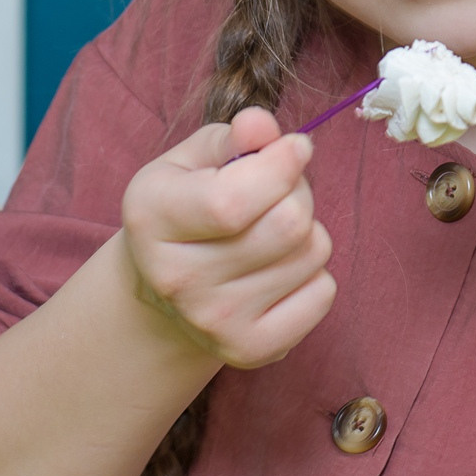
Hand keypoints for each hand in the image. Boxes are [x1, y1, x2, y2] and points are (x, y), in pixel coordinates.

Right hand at [118, 108, 335, 368]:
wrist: (163, 291)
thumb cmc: (188, 206)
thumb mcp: (195, 159)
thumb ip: (232, 138)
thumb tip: (262, 125)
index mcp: (152, 217)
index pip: (233, 200)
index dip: (281, 165)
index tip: (296, 147)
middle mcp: (175, 278)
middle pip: (287, 224)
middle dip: (298, 193)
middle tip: (279, 193)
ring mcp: (212, 321)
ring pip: (312, 253)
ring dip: (308, 232)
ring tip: (273, 233)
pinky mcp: (248, 350)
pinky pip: (323, 294)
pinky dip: (314, 273)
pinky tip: (279, 270)